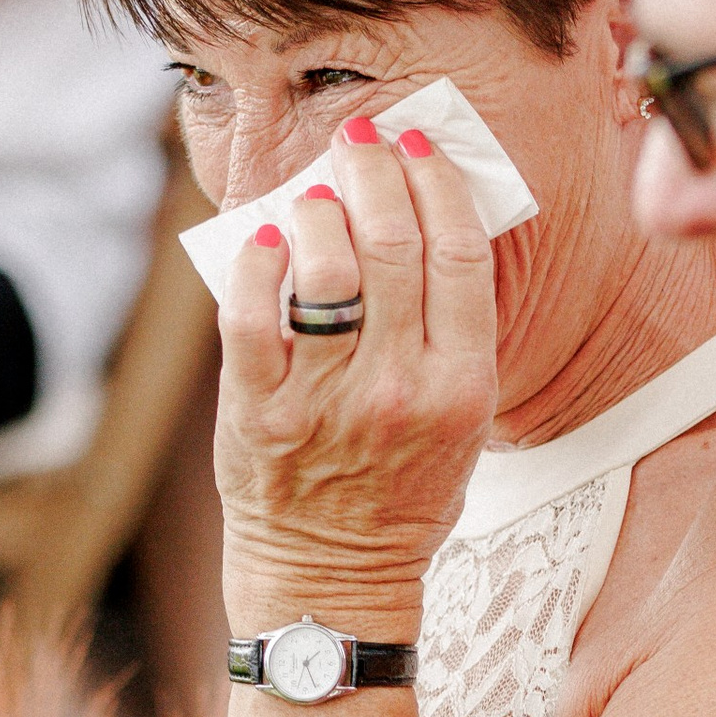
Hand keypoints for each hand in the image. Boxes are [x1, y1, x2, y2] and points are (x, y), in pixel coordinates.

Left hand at [217, 115, 495, 639]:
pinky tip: (263, 240)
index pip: (458, 251)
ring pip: (324, 267)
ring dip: (317, 207)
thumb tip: (426, 218)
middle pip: (391, 242)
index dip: (437, 180)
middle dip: (374, 169)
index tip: (419, 143)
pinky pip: (252, 315)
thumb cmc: (403, 490)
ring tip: (314, 191)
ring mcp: (326, 402)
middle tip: (361, 138)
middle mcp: (399, 388)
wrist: (332, 578)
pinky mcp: (259, 414)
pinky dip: (256, 264)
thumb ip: (453, 331)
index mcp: (463, 385)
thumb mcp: (463, 421)